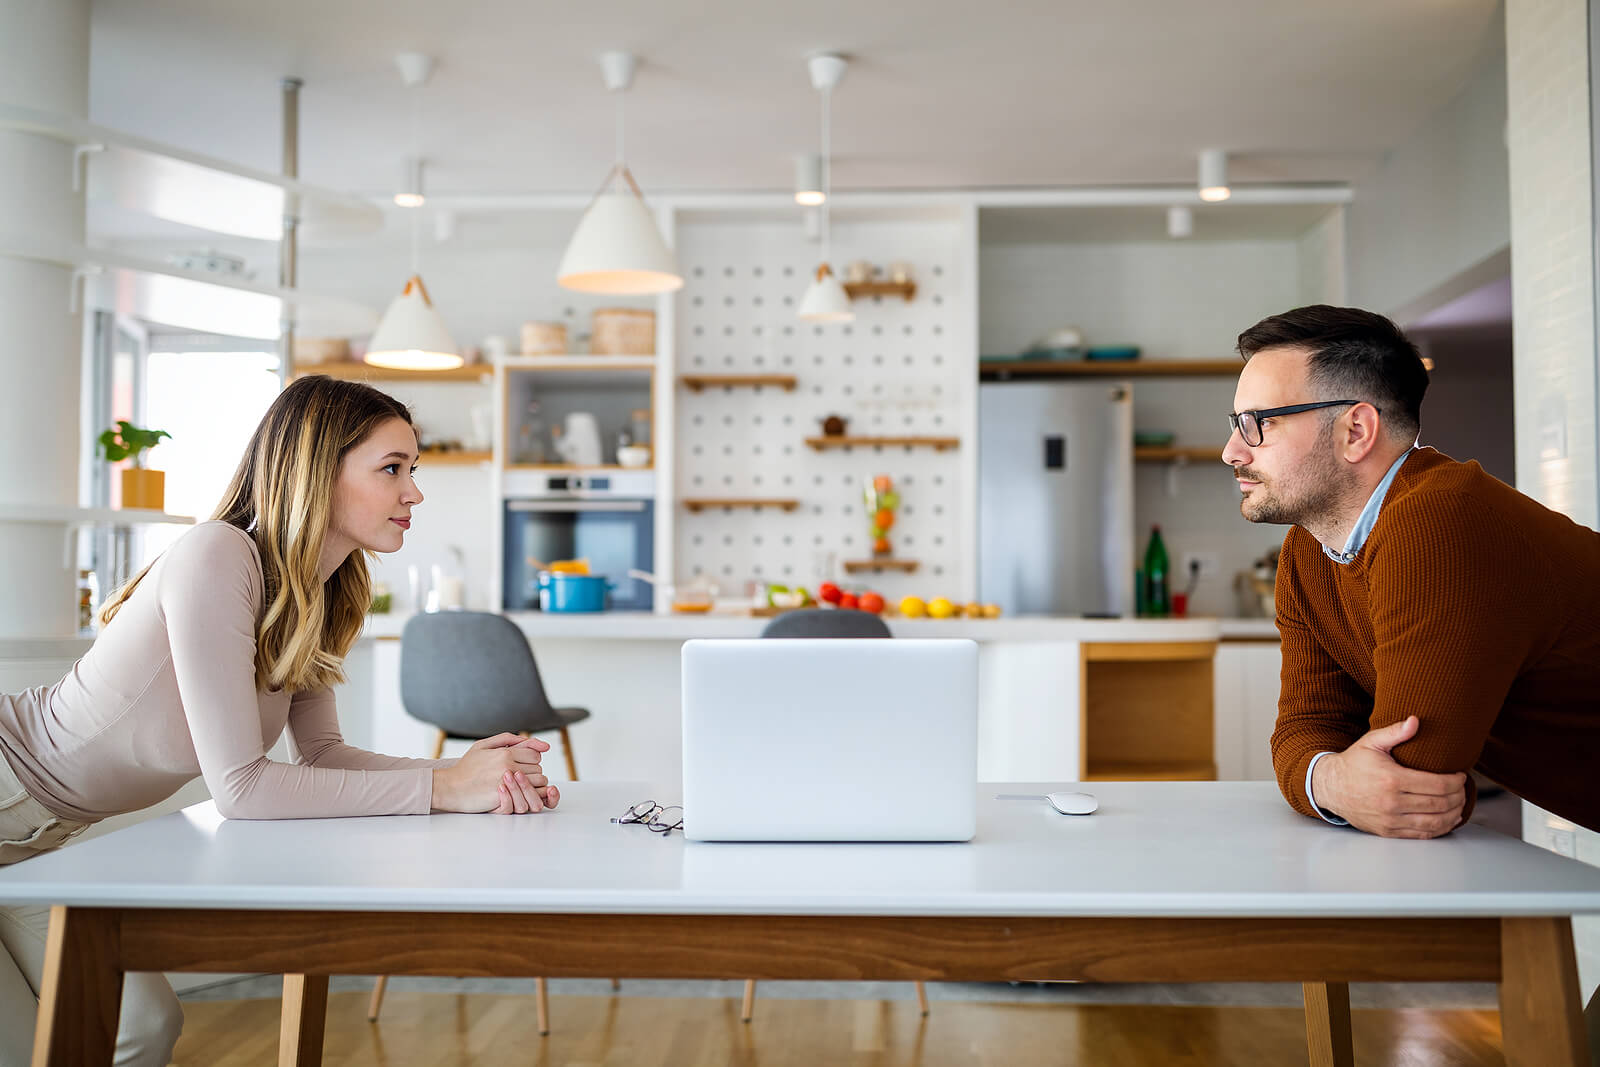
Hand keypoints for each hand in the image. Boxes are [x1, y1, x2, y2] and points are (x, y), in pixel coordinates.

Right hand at [431, 733, 555, 813]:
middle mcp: (507, 766)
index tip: (521, 765)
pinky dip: (525, 796)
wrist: (450, 787)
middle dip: (532, 772)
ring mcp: (506, 782)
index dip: (531, 760)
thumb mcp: (483, 745)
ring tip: (518, 786)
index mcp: (504, 752)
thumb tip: (538, 743)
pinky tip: (514, 795)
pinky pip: (527, 797)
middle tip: (519, 776)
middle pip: (538, 769)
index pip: (536, 755)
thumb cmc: (466, 767)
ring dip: (531, 785)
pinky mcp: (504, 797)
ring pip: (537, 783)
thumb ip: (508, 739)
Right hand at [1311, 716, 1467, 838]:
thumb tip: (1415, 720)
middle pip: (1440, 804)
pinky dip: (1440, 829)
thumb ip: (1395, 732)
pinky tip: (1447, 820)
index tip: (1460, 776)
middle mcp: (1392, 803)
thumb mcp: (1371, 742)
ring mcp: (1390, 820)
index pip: (1437, 785)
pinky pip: (1422, 835)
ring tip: (1459, 805)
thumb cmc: (1354, 763)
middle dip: (1458, 797)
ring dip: (1453, 815)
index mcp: (1391, 779)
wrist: (1330, 787)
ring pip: (1434, 822)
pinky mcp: (1388, 831)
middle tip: (1463, 790)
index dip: (1455, 782)